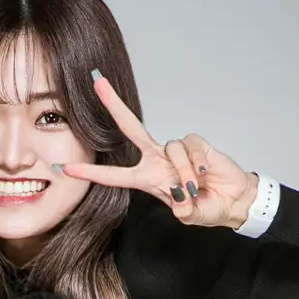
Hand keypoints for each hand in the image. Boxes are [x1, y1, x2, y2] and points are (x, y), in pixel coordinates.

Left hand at [55, 73, 258, 228]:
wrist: (233, 200)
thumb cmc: (206, 207)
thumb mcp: (190, 215)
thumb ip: (183, 210)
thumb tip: (180, 198)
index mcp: (147, 179)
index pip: (114, 175)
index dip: (90, 173)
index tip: (66, 168)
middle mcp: (157, 160)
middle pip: (131, 128)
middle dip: (114, 105)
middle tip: (96, 83)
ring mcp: (175, 150)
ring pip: (171, 152)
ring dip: (184, 175)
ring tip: (195, 189)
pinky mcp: (195, 143)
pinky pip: (190, 149)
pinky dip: (198, 165)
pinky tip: (204, 175)